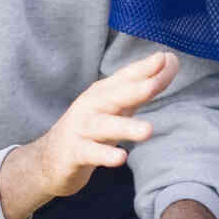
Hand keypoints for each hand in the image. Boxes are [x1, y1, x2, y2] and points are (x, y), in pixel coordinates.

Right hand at [0, 51, 178, 218]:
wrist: (48, 159)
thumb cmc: (90, 128)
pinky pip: (90, 153)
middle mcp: (91, 106)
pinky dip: (104, 155)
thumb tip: (169, 62)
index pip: (128, 78)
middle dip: (137, 89)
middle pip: (116, 95)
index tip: (170, 60)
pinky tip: (120, 158)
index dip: (147, 69)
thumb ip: (141, 88)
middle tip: (157, 83)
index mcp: (103, 93)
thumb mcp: (116, 107)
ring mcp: (81, 129)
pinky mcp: (74, 152)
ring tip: (147, 130)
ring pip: (104, 125)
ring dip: (125, 127)